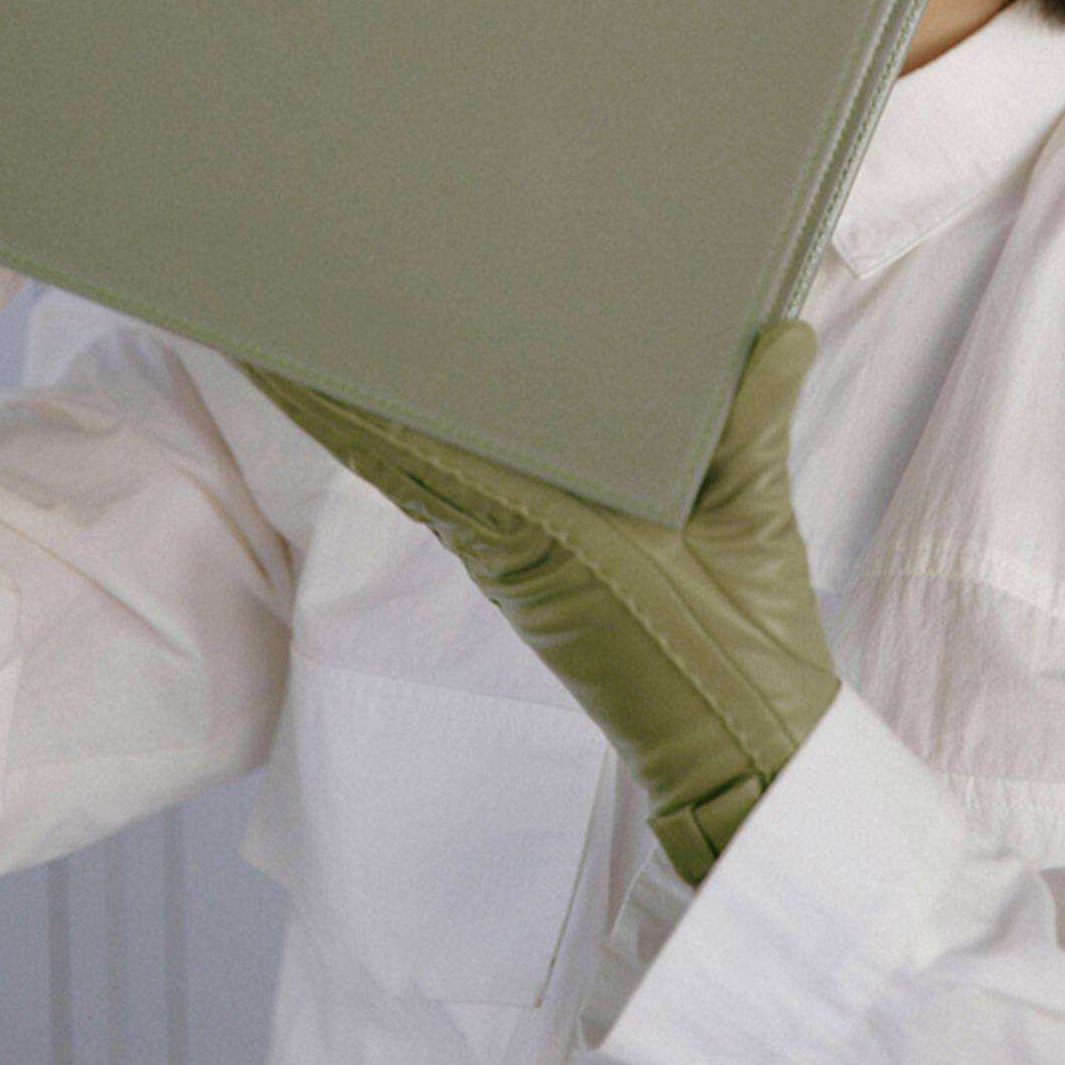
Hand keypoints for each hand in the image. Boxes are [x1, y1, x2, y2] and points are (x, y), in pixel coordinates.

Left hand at [235, 321, 839, 886]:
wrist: (740, 758)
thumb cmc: (741, 655)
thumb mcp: (756, 528)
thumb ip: (755, 425)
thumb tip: (778, 328)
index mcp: (540, 530)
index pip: (415, 448)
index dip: (343, 396)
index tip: (286, 341)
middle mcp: (506, 543)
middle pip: (396, 453)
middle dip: (338, 387)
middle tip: (296, 307)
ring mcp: (514, 563)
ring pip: (420, 475)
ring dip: (373, 416)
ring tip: (329, 342)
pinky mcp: (536, 578)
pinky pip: (459, 501)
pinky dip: (422, 451)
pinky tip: (416, 412)